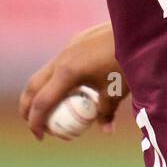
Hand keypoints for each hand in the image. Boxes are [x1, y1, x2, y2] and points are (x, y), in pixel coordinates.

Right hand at [19, 22, 128, 141]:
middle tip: (34, 124)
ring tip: (50, 109)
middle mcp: (62, 58)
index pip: (42, 102)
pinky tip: (71, 87)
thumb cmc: (128, 62)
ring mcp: (69, 47)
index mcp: (68, 73)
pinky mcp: (77, 40)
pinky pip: (59, 63)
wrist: (138, 31)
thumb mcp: (117, 91)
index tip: (39, 136)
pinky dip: (56, 79)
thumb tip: (105, 130)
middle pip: (34, 85)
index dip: (37, 122)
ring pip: (45, 73)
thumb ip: (107, 111)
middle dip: (27, 106)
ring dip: (41, 91)